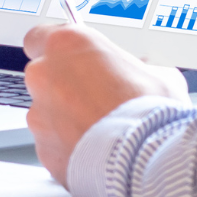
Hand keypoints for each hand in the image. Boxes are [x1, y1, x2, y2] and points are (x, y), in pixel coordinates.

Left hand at [23, 24, 188, 185]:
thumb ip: (137, 68)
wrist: (147, 159)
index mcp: (66, 45)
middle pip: (44, 77)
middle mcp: (44, 75)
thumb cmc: (150, 112)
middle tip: (98, 99)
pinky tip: (97, 151)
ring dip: (67, 120)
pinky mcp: (43, 149)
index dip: (58, 52)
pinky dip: (69, 148)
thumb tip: (144, 75)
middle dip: (65, 87)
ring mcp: (39, 114)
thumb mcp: (157, 73)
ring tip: (101, 130)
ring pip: (47, 113)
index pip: (39, 37)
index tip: (72, 59)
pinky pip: (53, 144)